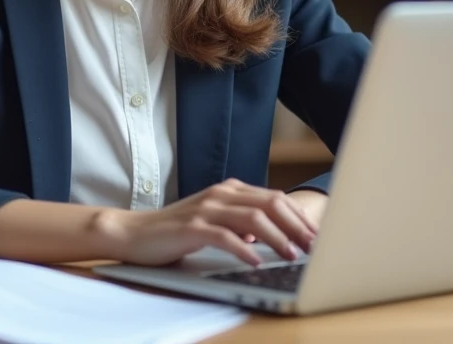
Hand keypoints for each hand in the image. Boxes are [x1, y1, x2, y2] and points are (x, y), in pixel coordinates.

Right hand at [95, 178, 318, 266]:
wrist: (135, 232)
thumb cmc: (176, 230)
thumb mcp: (214, 221)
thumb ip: (241, 223)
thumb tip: (272, 236)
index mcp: (230, 190)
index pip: (276, 198)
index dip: (300, 217)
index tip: (317, 236)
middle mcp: (221, 194)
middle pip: (270, 204)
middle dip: (296, 226)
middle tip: (314, 247)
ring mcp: (206, 209)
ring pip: (253, 218)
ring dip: (277, 238)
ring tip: (292, 255)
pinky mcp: (192, 227)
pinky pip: (225, 236)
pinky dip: (244, 249)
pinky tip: (256, 262)